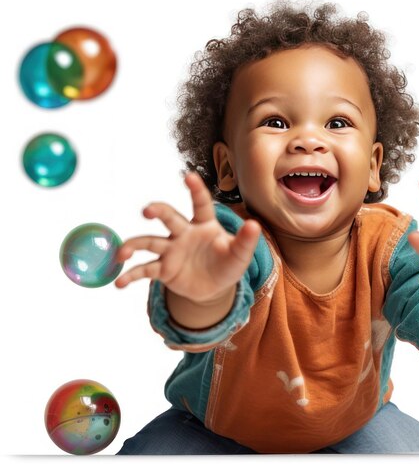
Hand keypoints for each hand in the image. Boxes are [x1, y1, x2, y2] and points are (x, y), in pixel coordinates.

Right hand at [114, 171, 260, 304]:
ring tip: (122, 253)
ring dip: (133, 245)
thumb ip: (246, 240)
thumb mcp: (240, 254)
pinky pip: (144, 270)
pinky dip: (130, 276)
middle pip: (169, 217)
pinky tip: (119, 283)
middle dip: (158, 211)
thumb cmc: (228, 264)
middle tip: (148, 210)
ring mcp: (171, 250)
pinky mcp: (163, 269)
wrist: (215, 288)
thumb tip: (254, 225)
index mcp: (204, 224)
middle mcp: (184, 233)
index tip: (188, 176)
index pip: (200, 204)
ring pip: (149, 242)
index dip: (195, 190)